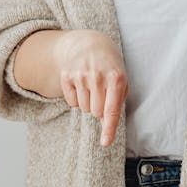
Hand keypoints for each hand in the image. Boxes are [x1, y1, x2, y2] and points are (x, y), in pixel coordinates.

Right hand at [56, 30, 128, 145]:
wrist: (90, 44)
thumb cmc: (110, 68)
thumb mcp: (120, 81)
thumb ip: (116, 103)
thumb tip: (105, 125)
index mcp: (116, 79)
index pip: (111, 110)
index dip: (109, 128)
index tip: (105, 143)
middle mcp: (97, 76)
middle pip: (96, 112)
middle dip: (99, 108)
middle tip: (101, 93)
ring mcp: (80, 75)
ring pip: (83, 108)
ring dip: (88, 102)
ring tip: (91, 86)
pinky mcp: (66, 75)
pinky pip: (71, 102)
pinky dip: (77, 98)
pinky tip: (81, 84)